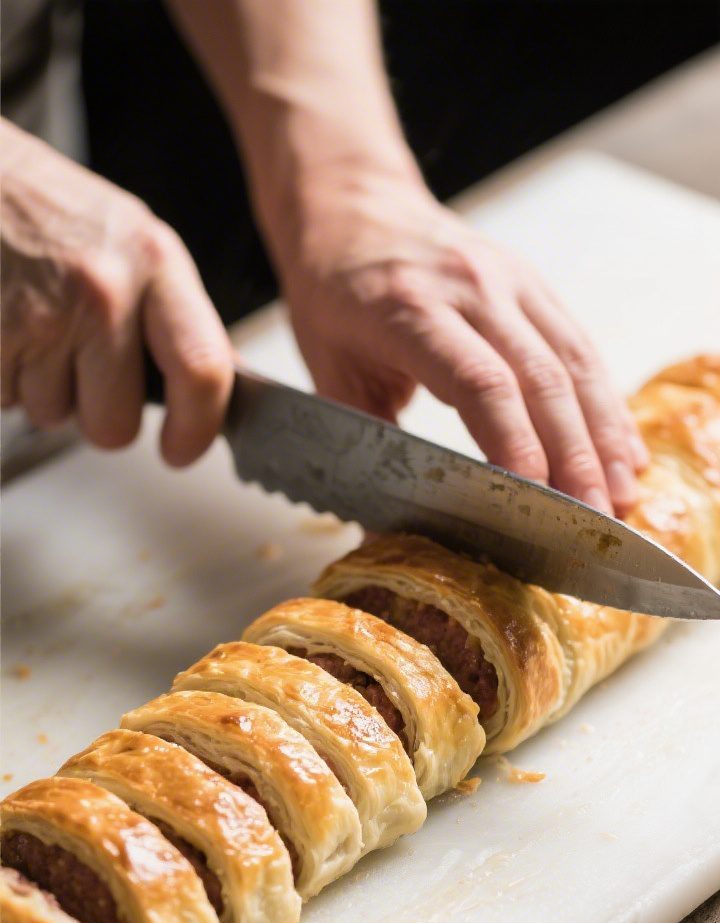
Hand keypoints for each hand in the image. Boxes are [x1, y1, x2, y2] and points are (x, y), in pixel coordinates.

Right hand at [1, 121, 232, 464]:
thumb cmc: (49, 210)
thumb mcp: (132, 242)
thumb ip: (175, 316)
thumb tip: (218, 384)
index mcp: (155, 263)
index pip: (202, 370)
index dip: (195, 429)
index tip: (180, 449)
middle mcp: (103, 290)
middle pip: (115, 426)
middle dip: (95, 414)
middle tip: (80, 366)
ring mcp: (40, 315)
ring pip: (52, 417)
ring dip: (40, 389)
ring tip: (33, 327)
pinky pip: (4, 400)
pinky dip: (3, 377)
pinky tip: (5, 328)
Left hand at [280, 169, 648, 514]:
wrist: (353, 210)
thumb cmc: (334, 297)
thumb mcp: (330, 374)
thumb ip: (364, 451)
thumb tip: (386, 541)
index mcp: (410, 311)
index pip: (480, 382)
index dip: (515, 444)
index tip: (536, 499)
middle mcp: (471, 288)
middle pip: (541, 378)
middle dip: (573, 456)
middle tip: (591, 519)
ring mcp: (510, 281)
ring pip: (574, 362)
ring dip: (603, 435)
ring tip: (620, 495)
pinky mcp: (534, 285)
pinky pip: (580, 347)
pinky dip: (605, 404)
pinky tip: (621, 450)